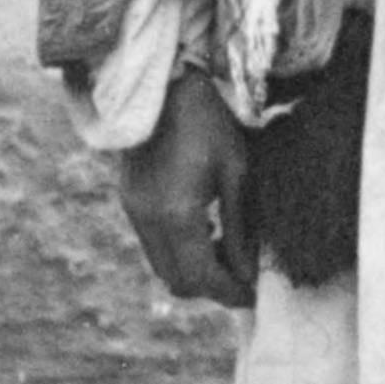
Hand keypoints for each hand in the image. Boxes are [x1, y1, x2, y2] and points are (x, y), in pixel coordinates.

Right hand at [118, 76, 258, 308]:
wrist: (162, 88)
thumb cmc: (208, 122)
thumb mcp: (237, 171)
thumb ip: (241, 226)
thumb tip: (248, 272)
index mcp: (178, 214)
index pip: (203, 276)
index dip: (230, 292)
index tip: (254, 295)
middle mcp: (149, 221)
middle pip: (178, 281)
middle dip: (212, 287)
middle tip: (243, 275)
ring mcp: (134, 213)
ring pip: (163, 267)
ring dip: (194, 270)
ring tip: (227, 250)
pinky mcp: (130, 203)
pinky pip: (154, 246)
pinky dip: (179, 251)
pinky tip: (205, 228)